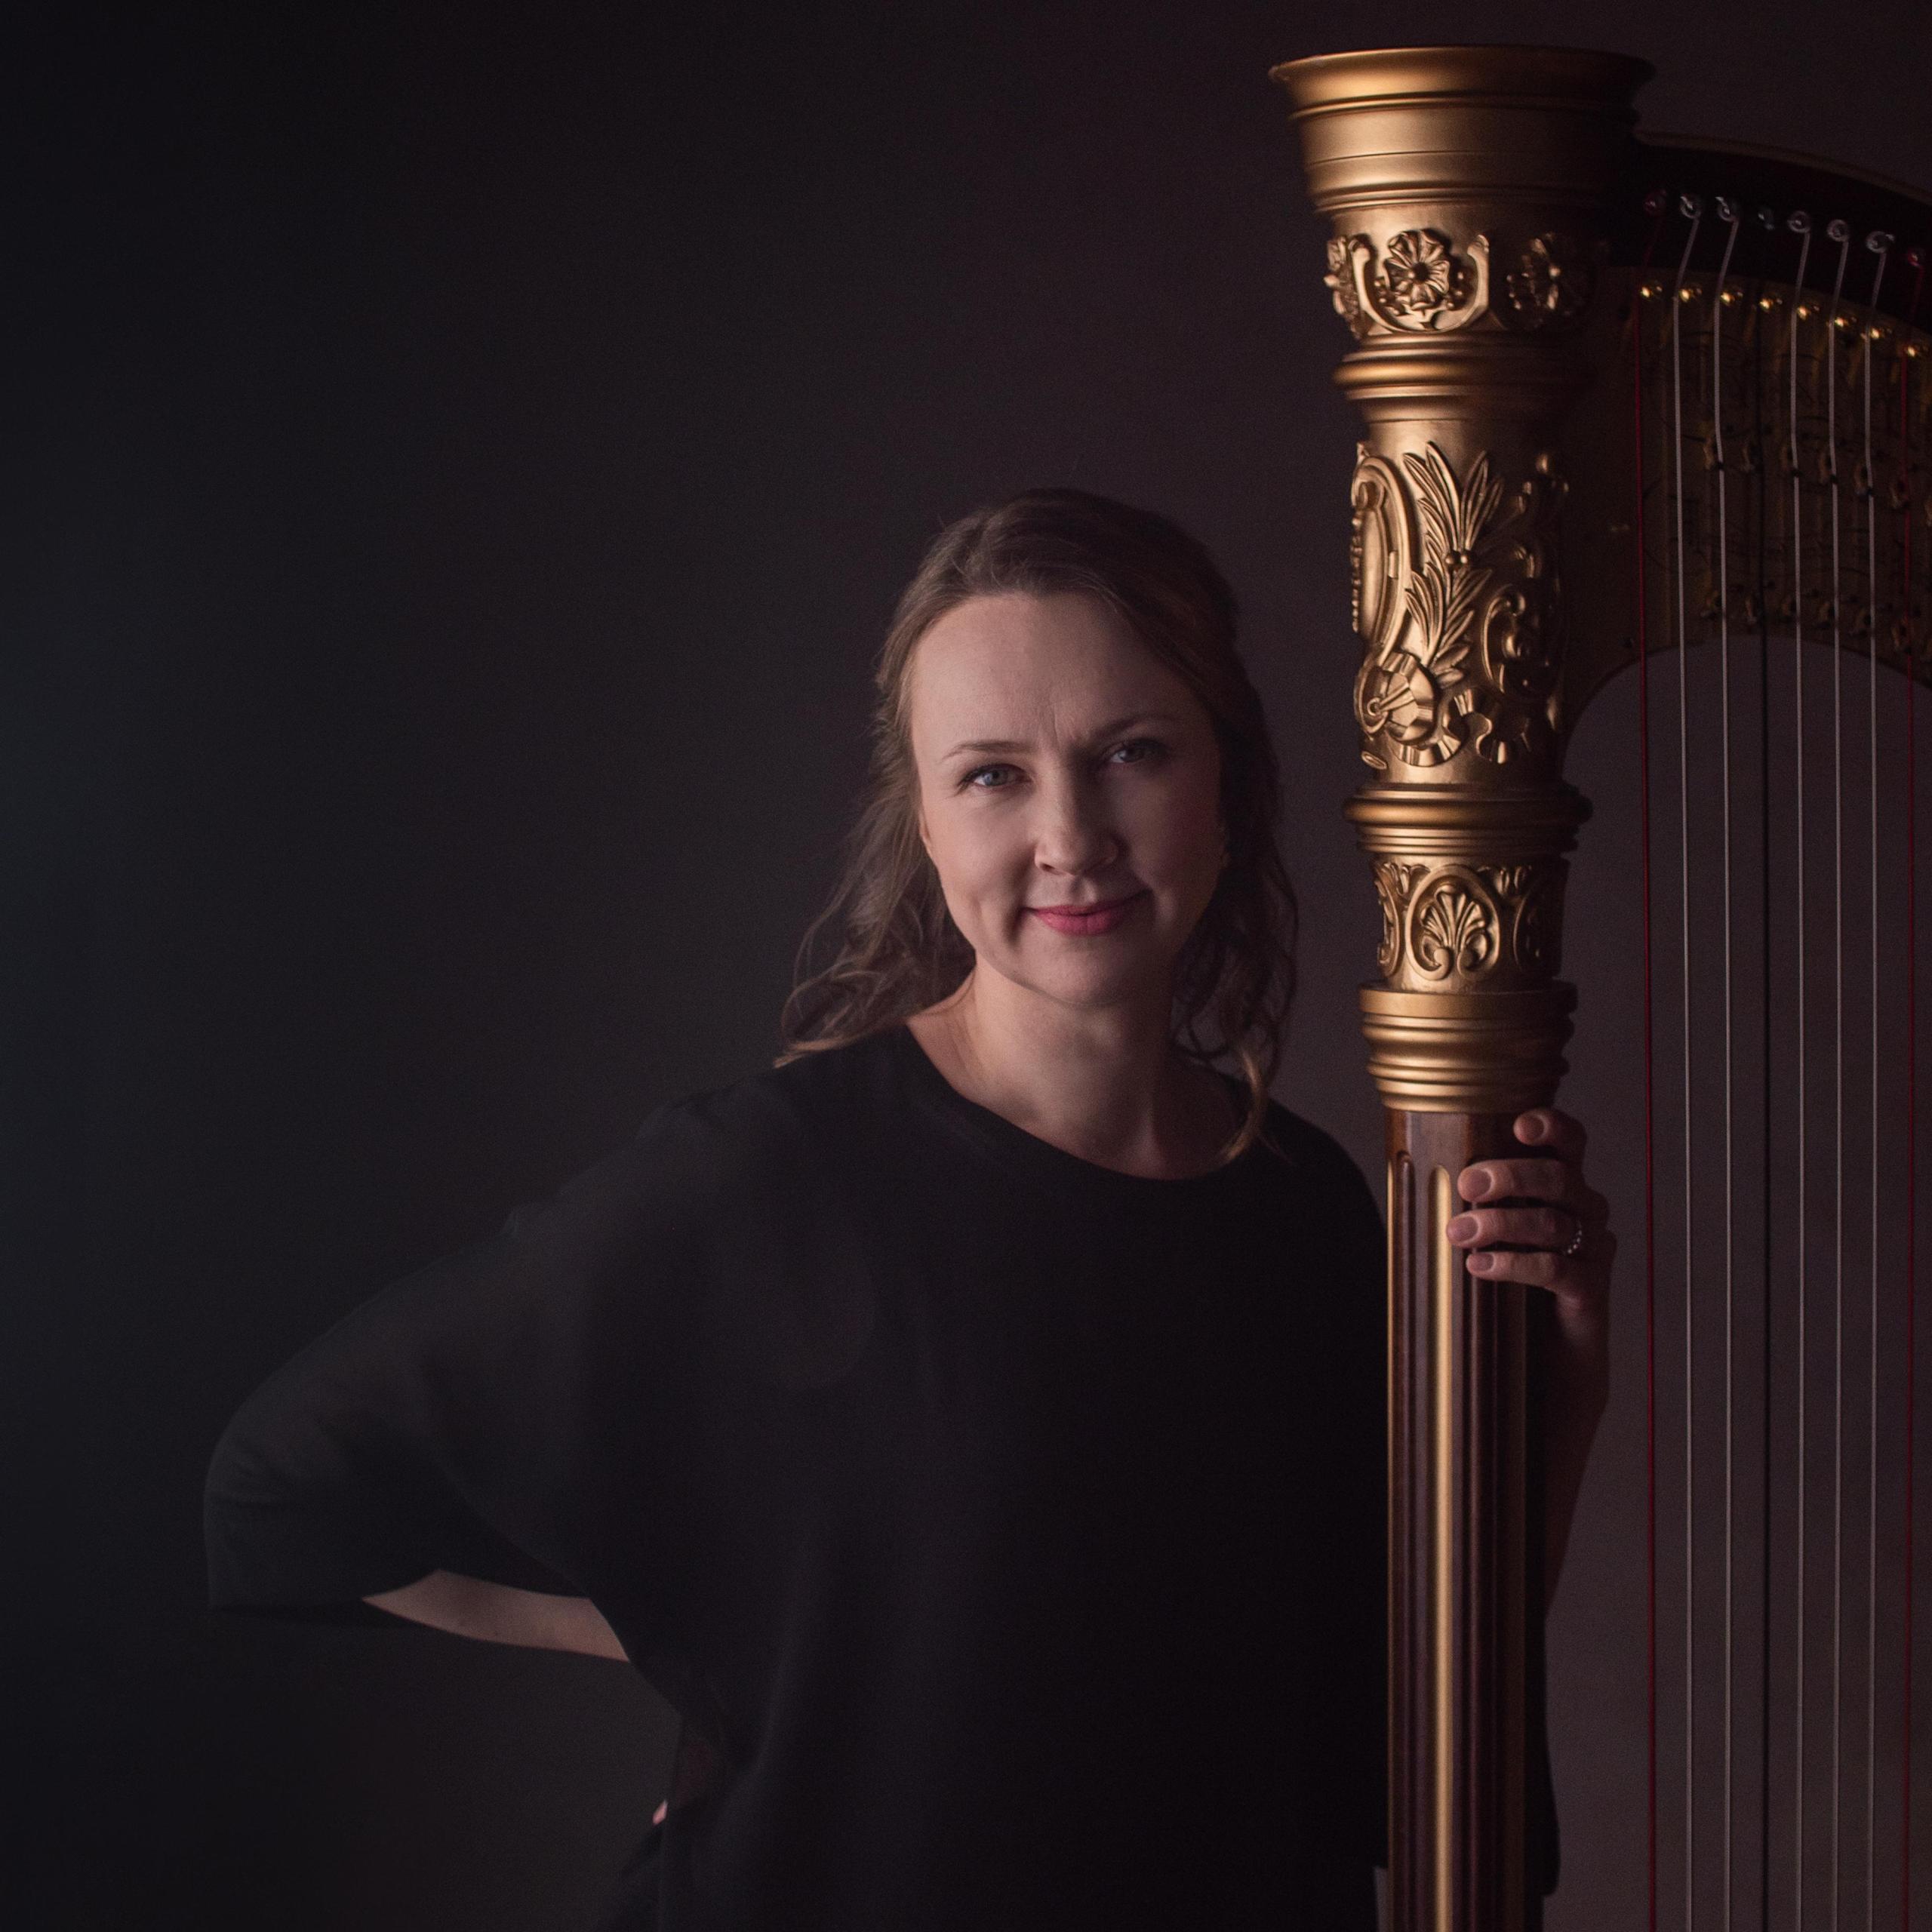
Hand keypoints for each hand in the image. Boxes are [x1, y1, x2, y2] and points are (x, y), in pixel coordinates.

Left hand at [1446, 1108, 1612, 1336]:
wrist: (1549, 1350)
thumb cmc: (1514, 1278)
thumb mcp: (1495, 1231)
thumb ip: (1476, 1200)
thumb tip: (1414, 1175)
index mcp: (1564, 1184)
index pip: (1571, 1141)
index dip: (1552, 1126)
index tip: (1520, 1125)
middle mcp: (1586, 1209)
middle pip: (1559, 1177)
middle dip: (1511, 1175)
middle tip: (1468, 1184)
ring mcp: (1593, 1249)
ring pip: (1552, 1223)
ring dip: (1500, 1223)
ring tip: (1458, 1232)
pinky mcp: (1589, 1289)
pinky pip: (1556, 1269)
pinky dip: (1514, 1265)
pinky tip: (1479, 1267)